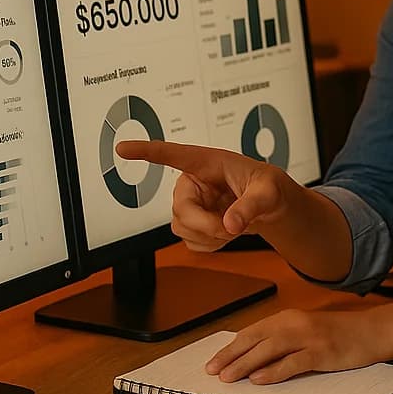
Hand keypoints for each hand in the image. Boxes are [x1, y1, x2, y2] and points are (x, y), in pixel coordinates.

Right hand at [115, 139, 292, 251]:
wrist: (269, 208)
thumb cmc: (268, 187)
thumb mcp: (269, 192)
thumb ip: (252, 206)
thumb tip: (230, 223)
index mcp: (206, 163)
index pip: (171, 154)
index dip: (146, 152)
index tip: (122, 148)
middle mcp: (191, 182)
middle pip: (180, 209)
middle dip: (206, 225)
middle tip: (232, 227)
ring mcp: (189, 204)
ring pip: (182, 228)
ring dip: (211, 235)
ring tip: (233, 224)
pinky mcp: (190, 223)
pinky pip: (190, 242)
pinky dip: (211, 244)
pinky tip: (225, 232)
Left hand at [205, 308, 392, 383]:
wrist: (374, 331)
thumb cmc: (342, 333)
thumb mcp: (308, 331)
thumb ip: (284, 340)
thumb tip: (255, 358)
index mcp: (289, 317)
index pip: (252, 332)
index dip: (231, 348)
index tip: (214, 362)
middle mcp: (295, 323)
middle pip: (255, 339)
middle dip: (231, 356)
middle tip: (212, 372)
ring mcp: (309, 337)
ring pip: (269, 349)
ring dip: (245, 364)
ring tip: (228, 377)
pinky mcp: (322, 352)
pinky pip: (293, 362)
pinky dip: (274, 371)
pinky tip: (259, 379)